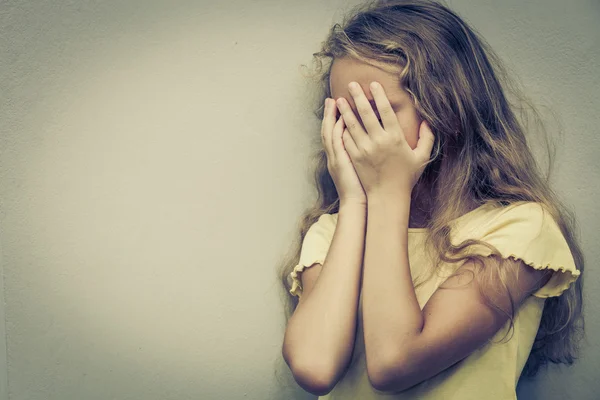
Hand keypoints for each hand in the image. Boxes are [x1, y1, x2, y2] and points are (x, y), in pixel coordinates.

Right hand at [321, 98, 366, 205]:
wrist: (357, 204)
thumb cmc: (362, 189)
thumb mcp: (356, 170)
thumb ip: (359, 155)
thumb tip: (368, 143)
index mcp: (338, 156)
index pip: (335, 133)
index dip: (334, 119)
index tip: (337, 105)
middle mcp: (334, 155)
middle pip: (329, 129)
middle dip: (330, 113)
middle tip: (332, 98)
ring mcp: (335, 158)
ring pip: (330, 133)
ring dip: (332, 116)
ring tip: (335, 101)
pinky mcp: (341, 161)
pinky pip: (337, 141)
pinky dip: (337, 129)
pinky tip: (342, 118)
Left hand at [335, 81, 434, 198]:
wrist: (387, 196)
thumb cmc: (406, 177)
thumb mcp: (421, 157)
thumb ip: (427, 138)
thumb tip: (428, 121)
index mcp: (395, 138)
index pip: (386, 111)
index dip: (379, 96)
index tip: (373, 84)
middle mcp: (379, 142)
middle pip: (366, 114)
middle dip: (358, 97)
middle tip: (351, 84)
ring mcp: (364, 149)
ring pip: (352, 125)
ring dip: (345, 110)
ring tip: (339, 99)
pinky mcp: (354, 157)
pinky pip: (346, 139)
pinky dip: (342, 129)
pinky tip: (338, 120)